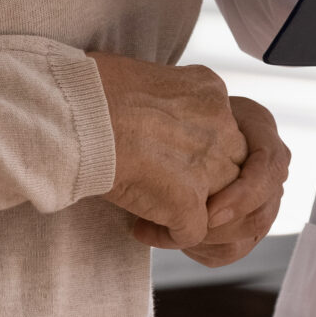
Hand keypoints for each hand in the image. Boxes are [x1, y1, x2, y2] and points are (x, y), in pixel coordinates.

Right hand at [88, 54, 245, 247]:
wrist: (80, 112)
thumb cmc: (91, 89)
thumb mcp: (145, 77)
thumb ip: (164, 101)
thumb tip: (146, 117)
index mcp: (210, 92)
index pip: (223, 133)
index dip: (197, 154)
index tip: (163, 159)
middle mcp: (220, 127)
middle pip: (235, 169)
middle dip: (209, 190)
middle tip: (170, 197)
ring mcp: (209, 166)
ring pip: (226, 208)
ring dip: (197, 219)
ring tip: (161, 221)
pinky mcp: (188, 202)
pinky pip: (193, 234)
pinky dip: (168, 238)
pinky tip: (141, 230)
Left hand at [130, 97, 290, 265]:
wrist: (188, 126)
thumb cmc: (188, 112)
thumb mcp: (196, 103)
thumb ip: (202, 122)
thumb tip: (190, 154)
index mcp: (263, 135)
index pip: (269, 170)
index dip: (242, 196)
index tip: (208, 212)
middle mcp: (271, 171)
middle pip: (261, 212)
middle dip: (218, 228)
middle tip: (178, 229)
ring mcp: (265, 200)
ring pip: (246, 235)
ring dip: (206, 240)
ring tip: (167, 232)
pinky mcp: (248, 224)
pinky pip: (233, 250)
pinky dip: (203, 250)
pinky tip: (177, 238)